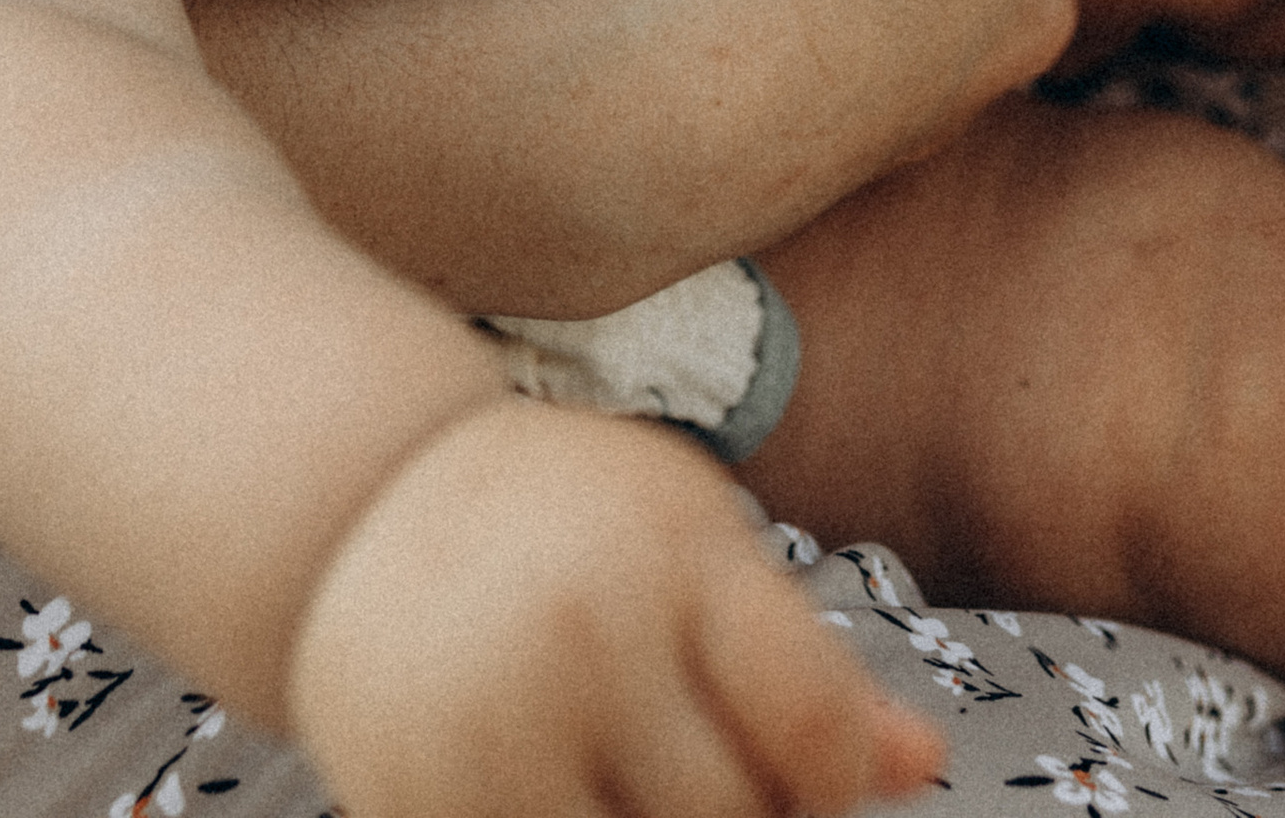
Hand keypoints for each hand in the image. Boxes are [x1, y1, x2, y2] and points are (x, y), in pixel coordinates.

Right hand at [290, 400, 941, 817]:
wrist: (362, 499)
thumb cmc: (563, 516)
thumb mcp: (693, 541)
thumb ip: (805, 660)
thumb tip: (922, 764)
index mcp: (674, 551)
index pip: (814, 727)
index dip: (831, 780)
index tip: (805, 774)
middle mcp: (588, 634)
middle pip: (734, 817)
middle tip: (708, 774)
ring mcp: (497, 726)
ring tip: (632, 778)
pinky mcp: (423, 801)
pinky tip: (571, 791)